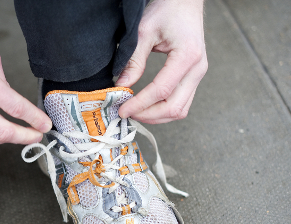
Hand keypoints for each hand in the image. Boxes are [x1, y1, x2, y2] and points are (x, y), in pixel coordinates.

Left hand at [116, 0, 207, 123]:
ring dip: (156, 116)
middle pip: (173, 107)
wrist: (185, 2)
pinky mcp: (194, 77)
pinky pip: (181, 103)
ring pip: (179, 110)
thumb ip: (133, 61)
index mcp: (187, 56)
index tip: (122, 109)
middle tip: (126, 113)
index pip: (161, 91)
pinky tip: (146, 107)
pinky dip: (163, 110)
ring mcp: (198, 75)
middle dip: (147, 115)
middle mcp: (197, 69)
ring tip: (135, 112)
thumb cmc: (167, 10)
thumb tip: (121, 86)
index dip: (140, 104)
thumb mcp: (144, 32)